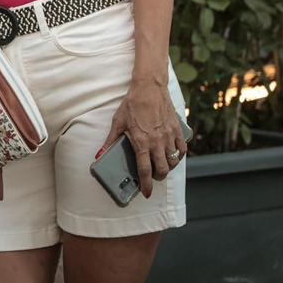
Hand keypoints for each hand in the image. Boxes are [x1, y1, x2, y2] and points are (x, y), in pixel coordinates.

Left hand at [101, 84, 185, 199]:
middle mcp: (157, 143)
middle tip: (152, 175)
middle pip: (162, 169)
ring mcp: (169, 137)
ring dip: (168, 167)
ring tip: (161, 165)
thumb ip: (110, 141)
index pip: (145, 170)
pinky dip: (179, 155)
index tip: (146, 193)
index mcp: (141, 142)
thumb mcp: (117, 122)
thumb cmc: (132, 104)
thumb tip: (99, 155)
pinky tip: (173, 154)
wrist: (149, 88)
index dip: (146, 185)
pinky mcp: (177, 130)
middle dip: (158, 177)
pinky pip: (182, 149)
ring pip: (173, 162)